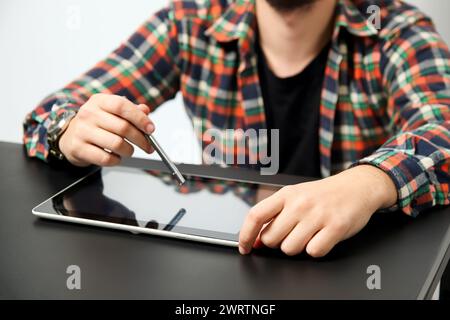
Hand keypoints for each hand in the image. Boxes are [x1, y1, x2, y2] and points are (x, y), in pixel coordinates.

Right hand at [59, 94, 154, 166]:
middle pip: (123, 128)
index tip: (150, 129)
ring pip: (117, 144)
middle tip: (148, 146)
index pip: (122, 106)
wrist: (69, 135)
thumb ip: (130, 110)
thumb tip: (145, 110)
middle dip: (141, 140)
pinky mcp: (79, 148)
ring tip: (128, 150)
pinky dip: (116, 160)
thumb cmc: (95, 123)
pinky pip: (106, 158)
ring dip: (129, 151)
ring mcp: (82, 131)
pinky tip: (116, 156)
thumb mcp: (111, 111)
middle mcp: (89, 114)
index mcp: (99, 101)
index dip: (140, 118)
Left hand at [239, 165, 396, 256]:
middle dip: (277, 243)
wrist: (357, 186)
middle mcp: (299, 204)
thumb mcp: (295, 196)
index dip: (245, 235)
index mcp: (286, 194)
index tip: (245, 247)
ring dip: (297, 247)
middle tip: (290, 234)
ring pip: (290, 248)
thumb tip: (255, 239)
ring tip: (308, 234)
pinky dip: (316, 249)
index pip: (255, 216)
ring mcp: (318, 215)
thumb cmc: (323, 195)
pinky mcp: (336, 227)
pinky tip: (322, 237)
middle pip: (271, 239)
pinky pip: (314, 252)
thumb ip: (275, 215)